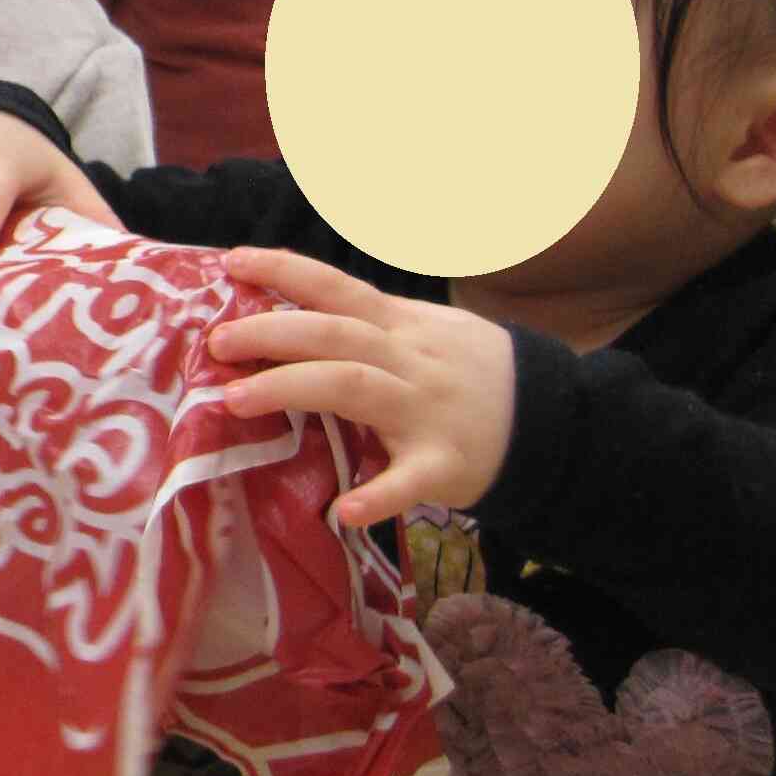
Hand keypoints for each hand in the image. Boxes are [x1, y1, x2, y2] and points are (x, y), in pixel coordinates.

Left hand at [208, 249, 516, 529]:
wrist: (559, 422)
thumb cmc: (474, 374)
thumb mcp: (430, 332)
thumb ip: (372, 324)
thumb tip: (291, 308)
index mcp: (402, 325)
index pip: (336, 286)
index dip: (283, 270)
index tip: (231, 264)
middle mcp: (411, 360)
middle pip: (333, 333)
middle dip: (268, 333)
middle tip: (215, 344)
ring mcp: (429, 411)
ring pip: (353, 386)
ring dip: (291, 389)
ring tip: (236, 400)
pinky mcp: (448, 465)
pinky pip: (410, 480)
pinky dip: (379, 495)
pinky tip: (343, 511)